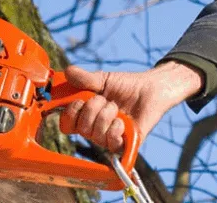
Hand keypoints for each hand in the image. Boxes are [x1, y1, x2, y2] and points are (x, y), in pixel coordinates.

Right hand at [58, 62, 203, 150]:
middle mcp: (94, 128)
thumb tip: (67, 72)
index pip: (66, 124)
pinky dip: (116, 128)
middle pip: (81, 128)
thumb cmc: (126, 85)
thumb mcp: (103, 79)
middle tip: (105, 99)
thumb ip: (84, 78)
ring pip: (95, 134)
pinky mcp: (123, 144)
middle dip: (92, 109)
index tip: (78, 100)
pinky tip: (123, 120)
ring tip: (117, 108)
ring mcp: (108, 137)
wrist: (150, 90)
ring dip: (106, 116)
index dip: (69, 114)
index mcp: (85, 114)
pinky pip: (111, 142)